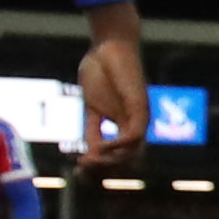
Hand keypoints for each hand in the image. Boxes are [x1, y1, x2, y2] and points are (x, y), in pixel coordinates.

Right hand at [77, 6, 146, 165]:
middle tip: (81, 169)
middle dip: (103, 169)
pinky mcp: (141, 108)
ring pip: (132, 153)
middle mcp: (136, 126)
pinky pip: (132, 137)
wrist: (107, 46)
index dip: (99, 168)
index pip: (118, 157)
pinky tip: (99, 147)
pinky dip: (116, 146)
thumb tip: (89, 155)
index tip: (77, 172)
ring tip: (88, 160)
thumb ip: (93, 130)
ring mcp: (141, 118)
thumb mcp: (92, 108)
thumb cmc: (100, 72)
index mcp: (125, 127)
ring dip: (109, 161)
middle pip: (127, 161)